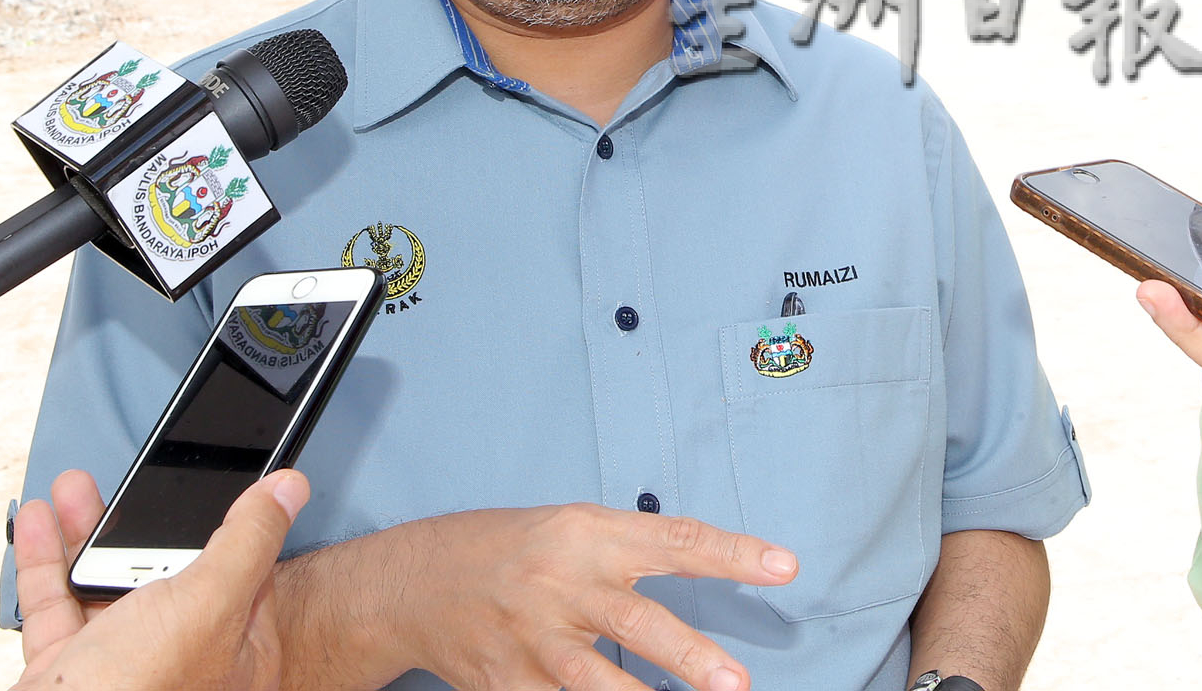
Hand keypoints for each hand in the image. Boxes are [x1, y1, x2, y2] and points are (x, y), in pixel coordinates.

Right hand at [12, 467, 307, 690]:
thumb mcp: (208, 603)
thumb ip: (247, 542)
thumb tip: (290, 488)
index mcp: (235, 654)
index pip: (244, 575)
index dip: (229, 525)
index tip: (214, 481)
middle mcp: (183, 662)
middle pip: (168, 573)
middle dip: (142, 521)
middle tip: (131, 480)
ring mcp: (124, 668)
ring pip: (108, 584)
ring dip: (86, 532)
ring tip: (72, 488)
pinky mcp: (71, 671)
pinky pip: (59, 606)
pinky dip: (47, 563)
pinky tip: (41, 524)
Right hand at [399, 503, 798, 690]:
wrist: (417, 583)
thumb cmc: (511, 549)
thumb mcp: (573, 526)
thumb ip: (632, 549)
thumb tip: (708, 564)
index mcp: (588, 535)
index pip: (675, 540)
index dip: (734, 553)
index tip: (783, 566)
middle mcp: (562, 585)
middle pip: (636, 621)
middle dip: (689, 655)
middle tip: (735, 682)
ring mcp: (534, 640)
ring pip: (595, 679)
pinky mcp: (509, 683)